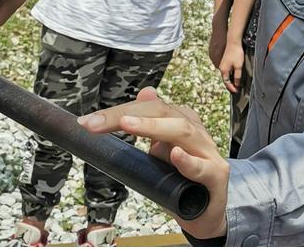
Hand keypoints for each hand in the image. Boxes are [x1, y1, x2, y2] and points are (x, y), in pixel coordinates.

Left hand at [78, 88, 228, 239]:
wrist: (207, 211)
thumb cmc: (181, 181)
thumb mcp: (162, 152)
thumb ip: (151, 126)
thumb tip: (145, 91)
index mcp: (181, 122)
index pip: (149, 108)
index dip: (118, 112)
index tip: (87, 122)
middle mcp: (195, 131)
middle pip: (163, 112)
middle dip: (127, 114)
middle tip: (95, 124)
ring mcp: (208, 152)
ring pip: (182, 131)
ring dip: (153, 127)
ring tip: (127, 125)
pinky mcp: (216, 176)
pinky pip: (202, 167)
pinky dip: (188, 161)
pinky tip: (175, 155)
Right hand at [218, 40, 243, 93]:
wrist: (233, 42)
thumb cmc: (236, 54)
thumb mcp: (238, 66)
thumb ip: (237, 76)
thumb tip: (237, 84)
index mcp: (224, 70)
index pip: (227, 83)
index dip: (232, 88)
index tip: (237, 92)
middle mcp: (221, 68)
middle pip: (225, 80)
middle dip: (230, 85)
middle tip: (236, 90)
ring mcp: (223, 64)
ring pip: (226, 75)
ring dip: (230, 80)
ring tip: (235, 84)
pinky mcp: (225, 61)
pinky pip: (227, 71)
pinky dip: (230, 75)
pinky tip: (234, 75)